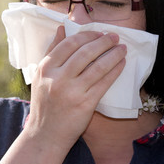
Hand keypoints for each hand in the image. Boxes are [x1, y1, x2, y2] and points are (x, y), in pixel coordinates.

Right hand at [25, 26, 126, 147]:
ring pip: (97, 66)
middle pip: (85, 53)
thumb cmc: (45, 104)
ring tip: (122, 49)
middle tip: (115, 37)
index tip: (99, 33)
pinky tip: (121, 64)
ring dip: (113, 55)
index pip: (69, 44)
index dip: (87, 36)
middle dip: (103, 42)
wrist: (45, 135)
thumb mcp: (41, 76)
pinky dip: (114, 71)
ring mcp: (72, 91)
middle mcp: (57, 78)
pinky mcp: (85, 104)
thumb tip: (62, 28)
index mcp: (45, 68)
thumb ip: (52, 51)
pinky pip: (104, 83)